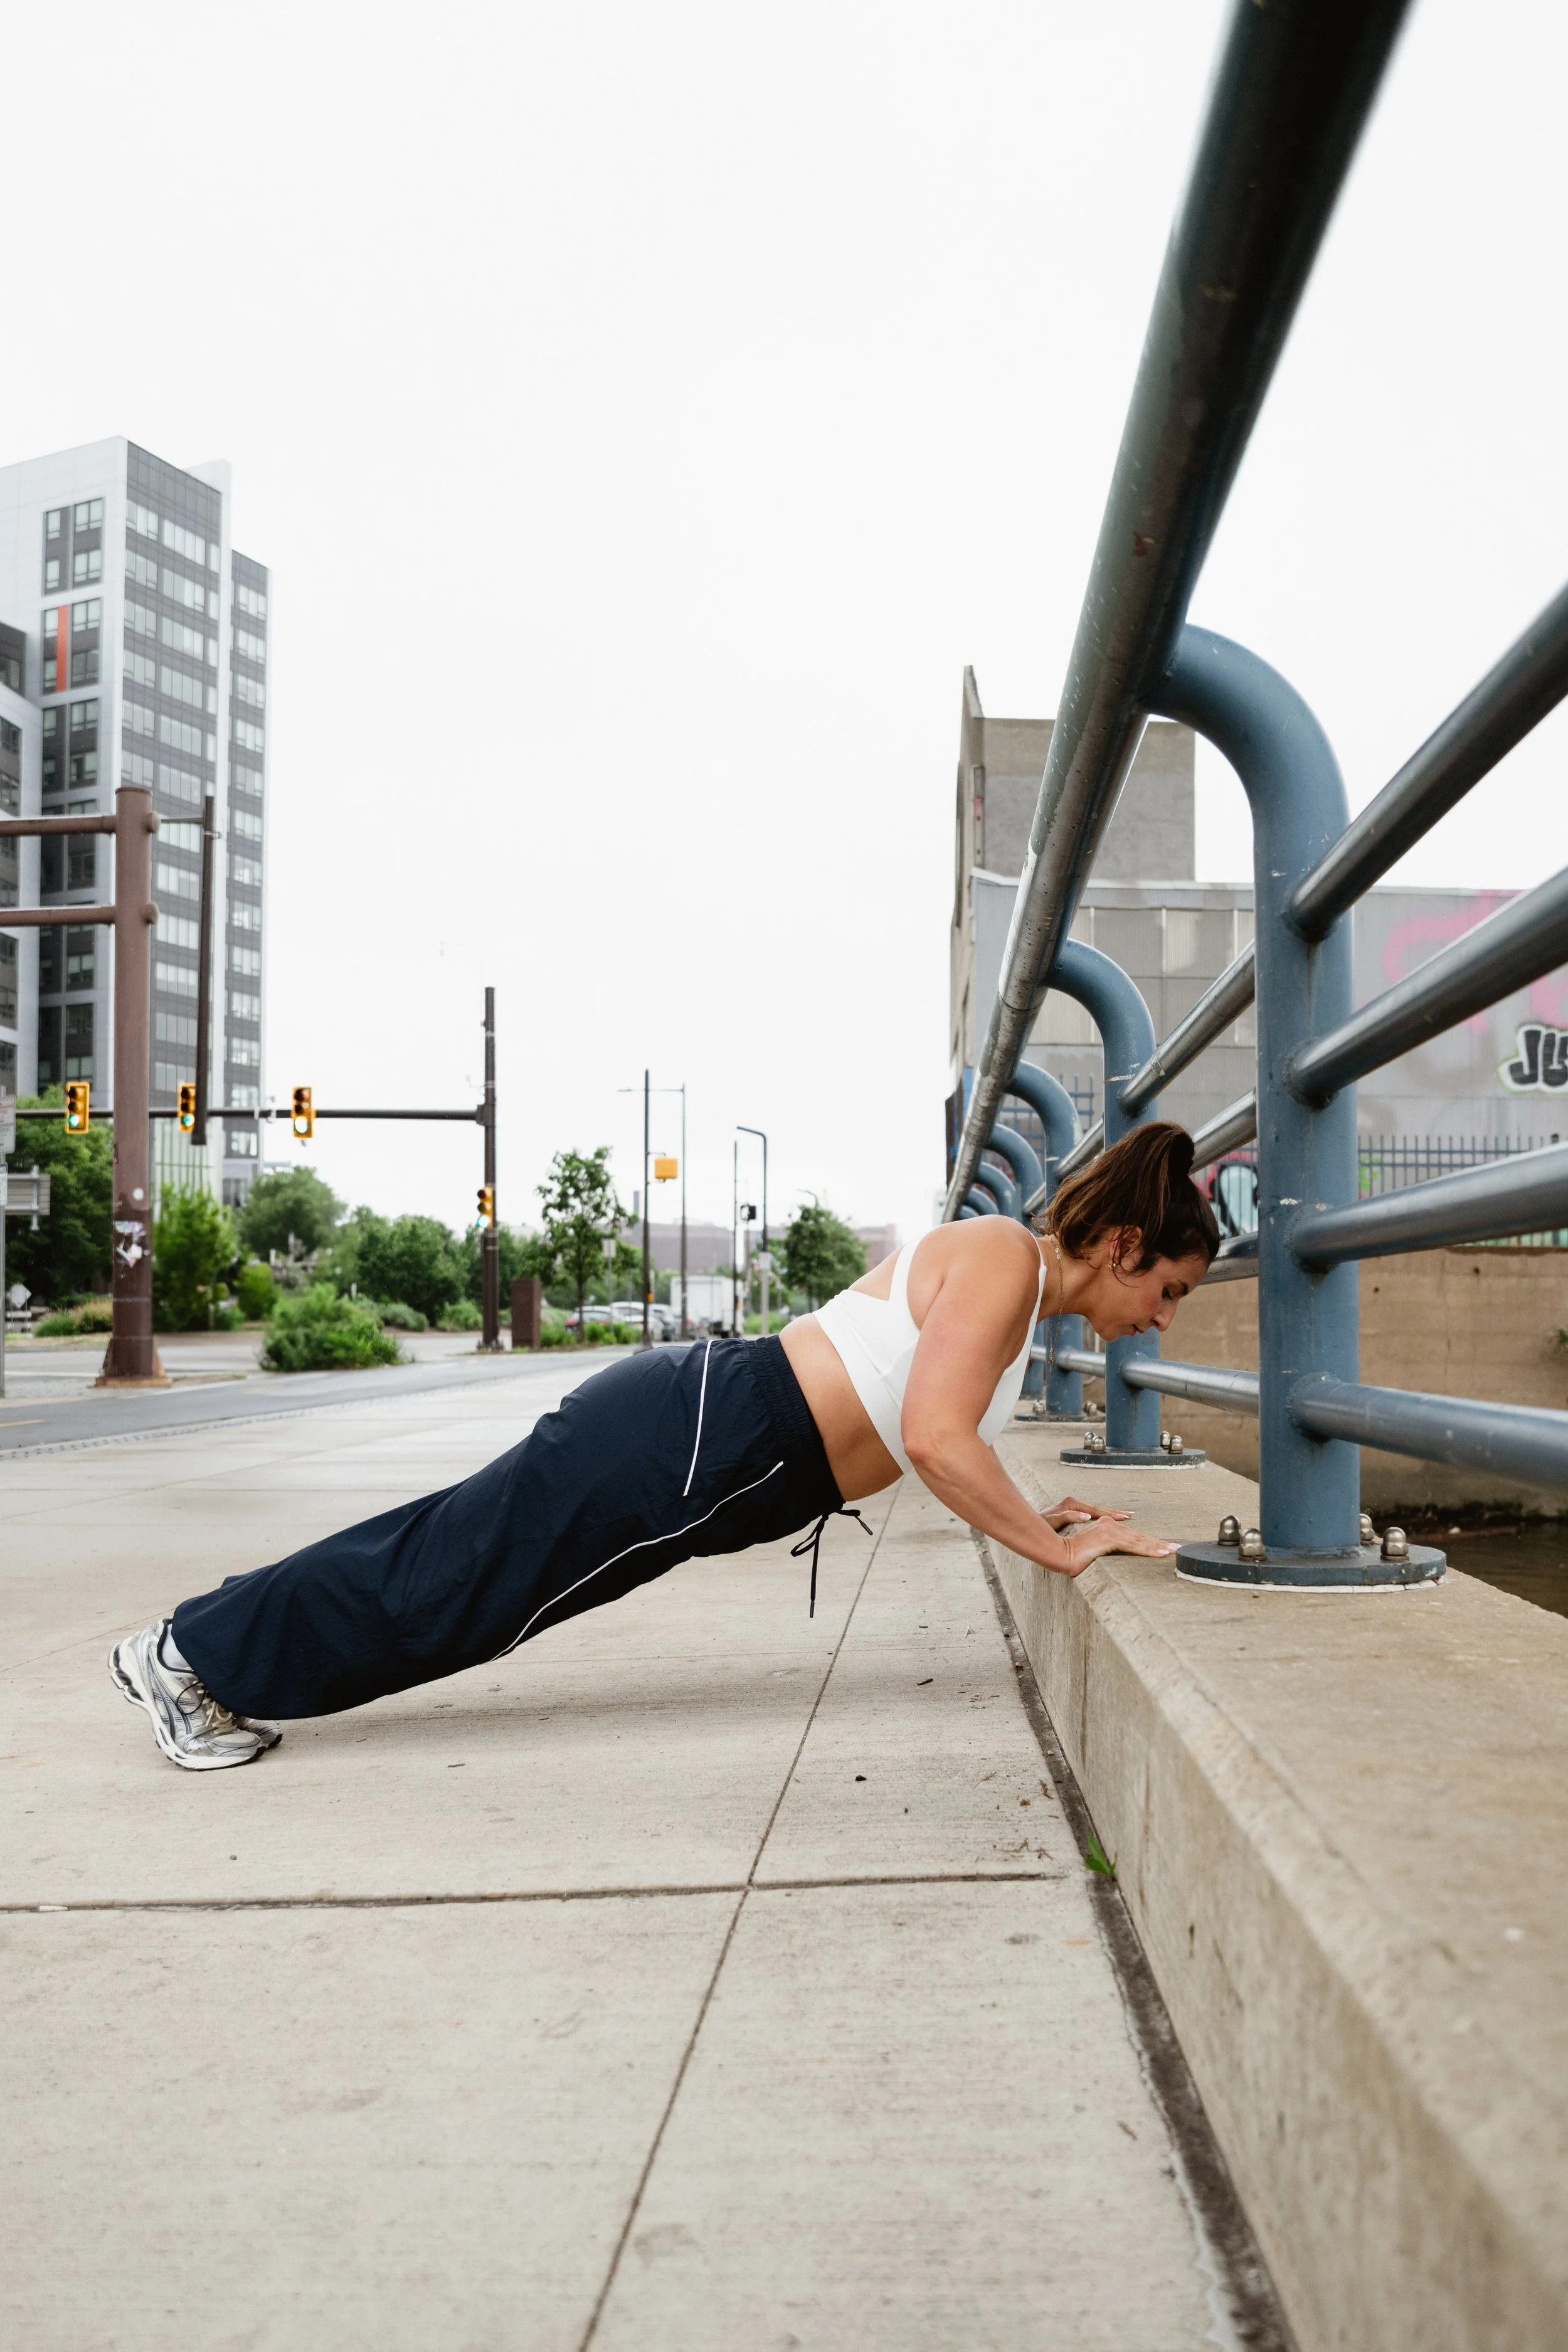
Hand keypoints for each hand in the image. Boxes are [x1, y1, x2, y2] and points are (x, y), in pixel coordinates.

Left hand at [1043, 1494, 1128, 1531]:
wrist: (1028, 1524)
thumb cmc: (1039, 1526)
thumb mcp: (1052, 1522)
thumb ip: (1068, 1517)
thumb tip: (1086, 1516)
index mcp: (1072, 1504)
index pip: (1096, 1511)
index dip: (1111, 1515)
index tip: (1125, 1517)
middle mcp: (1074, 1503)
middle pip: (1098, 1509)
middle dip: (1115, 1513)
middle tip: (1131, 1515)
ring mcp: (1073, 1507)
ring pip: (1096, 1511)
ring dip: (1110, 1514)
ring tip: (1125, 1516)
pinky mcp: (1072, 1511)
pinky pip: (1091, 1514)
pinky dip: (1101, 1517)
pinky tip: (1108, 1520)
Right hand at [1057, 1513, 1178, 1575]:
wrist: (1057, 1553)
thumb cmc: (1070, 1554)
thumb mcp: (1092, 1550)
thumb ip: (1104, 1548)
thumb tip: (1115, 1554)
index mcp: (1106, 1526)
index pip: (1133, 1536)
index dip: (1149, 1541)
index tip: (1164, 1546)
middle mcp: (1110, 1525)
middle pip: (1140, 1536)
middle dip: (1159, 1543)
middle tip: (1177, 1548)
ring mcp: (1110, 1530)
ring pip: (1140, 1541)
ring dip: (1159, 1547)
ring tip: (1173, 1551)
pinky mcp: (1109, 1538)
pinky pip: (1133, 1546)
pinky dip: (1148, 1550)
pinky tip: (1160, 1554)